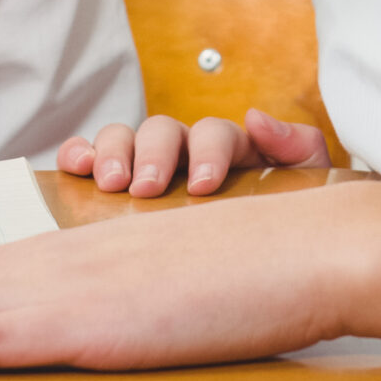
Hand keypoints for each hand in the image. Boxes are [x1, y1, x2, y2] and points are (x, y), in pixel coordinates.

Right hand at [56, 107, 329, 196]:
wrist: (275, 262)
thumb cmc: (284, 223)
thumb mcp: (306, 185)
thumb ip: (296, 148)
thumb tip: (257, 117)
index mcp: (228, 148)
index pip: (213, 133)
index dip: (206, 152)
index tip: (202, 187)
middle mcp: (183, 150)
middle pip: (161, 130)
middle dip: (152, 155)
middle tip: (146, 189)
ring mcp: (146, 164)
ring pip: (123, 138)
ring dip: (113, 153)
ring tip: (110, 184)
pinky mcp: (114, 184)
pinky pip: (88, 157)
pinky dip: (77, 154)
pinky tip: (75, 169)